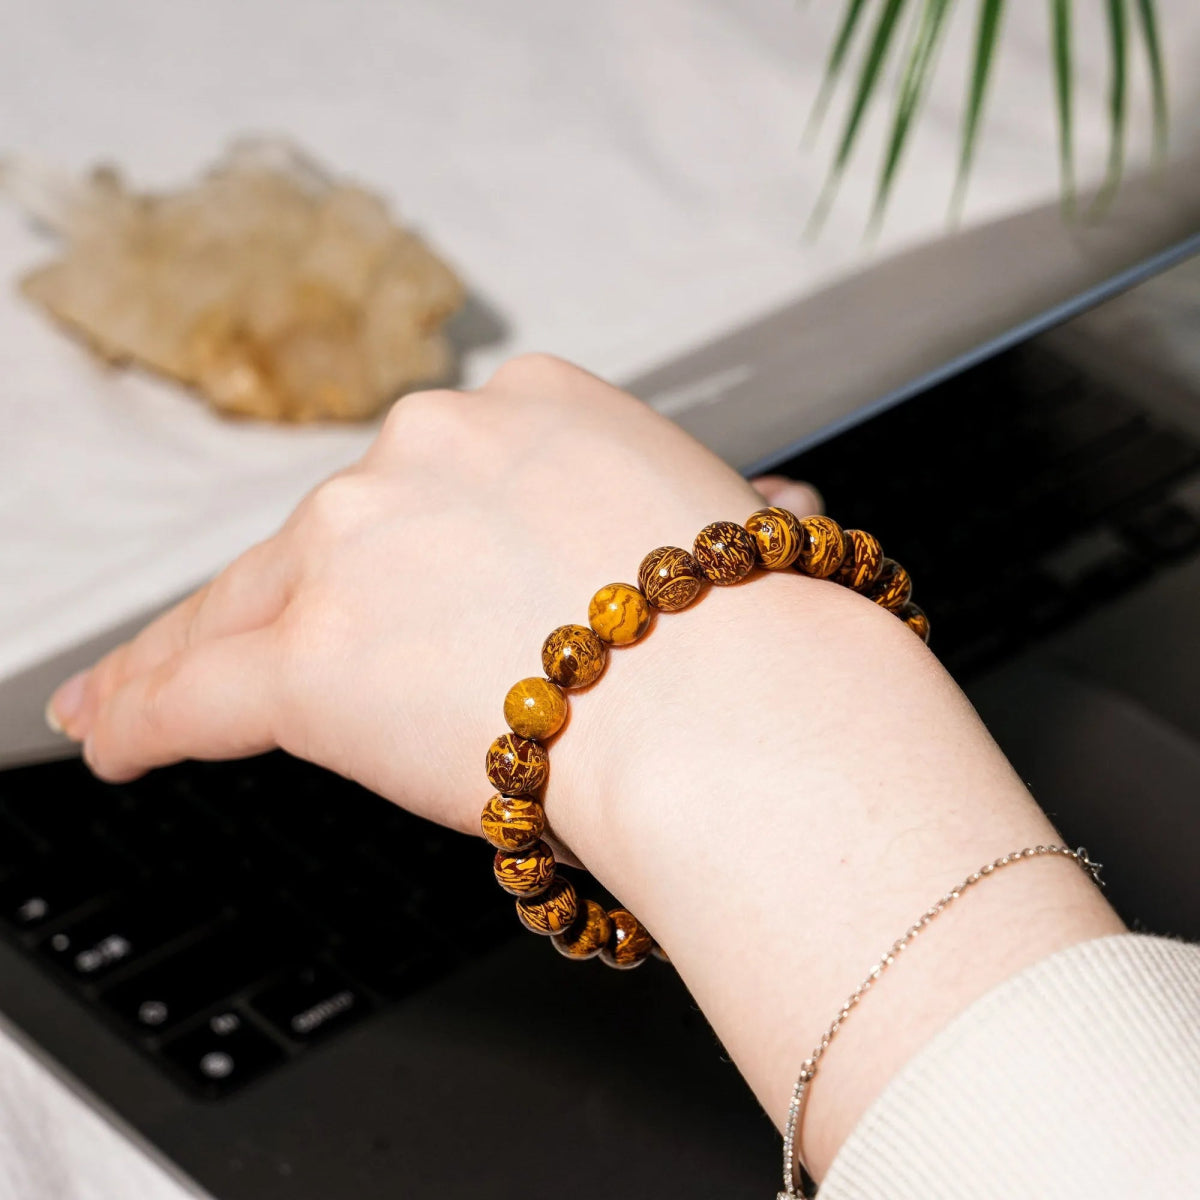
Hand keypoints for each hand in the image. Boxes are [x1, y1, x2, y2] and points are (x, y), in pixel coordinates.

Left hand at [48, 354, 818, 843]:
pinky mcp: (317, 656)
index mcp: (533, 409)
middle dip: (288, 598)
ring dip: (195, 654)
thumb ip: (712, 516)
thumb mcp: (732, 531)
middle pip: (324, 535)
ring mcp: (363, 540)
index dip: (381, 539)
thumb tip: (781, 507)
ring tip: (133, 701)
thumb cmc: (771, 643)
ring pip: (249, 605)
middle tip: (243, 646)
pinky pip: (199, 688)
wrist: (754, 710)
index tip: (362, 572)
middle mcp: (433, 446)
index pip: (421, 483)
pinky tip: (108, 737)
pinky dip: (146, 712)